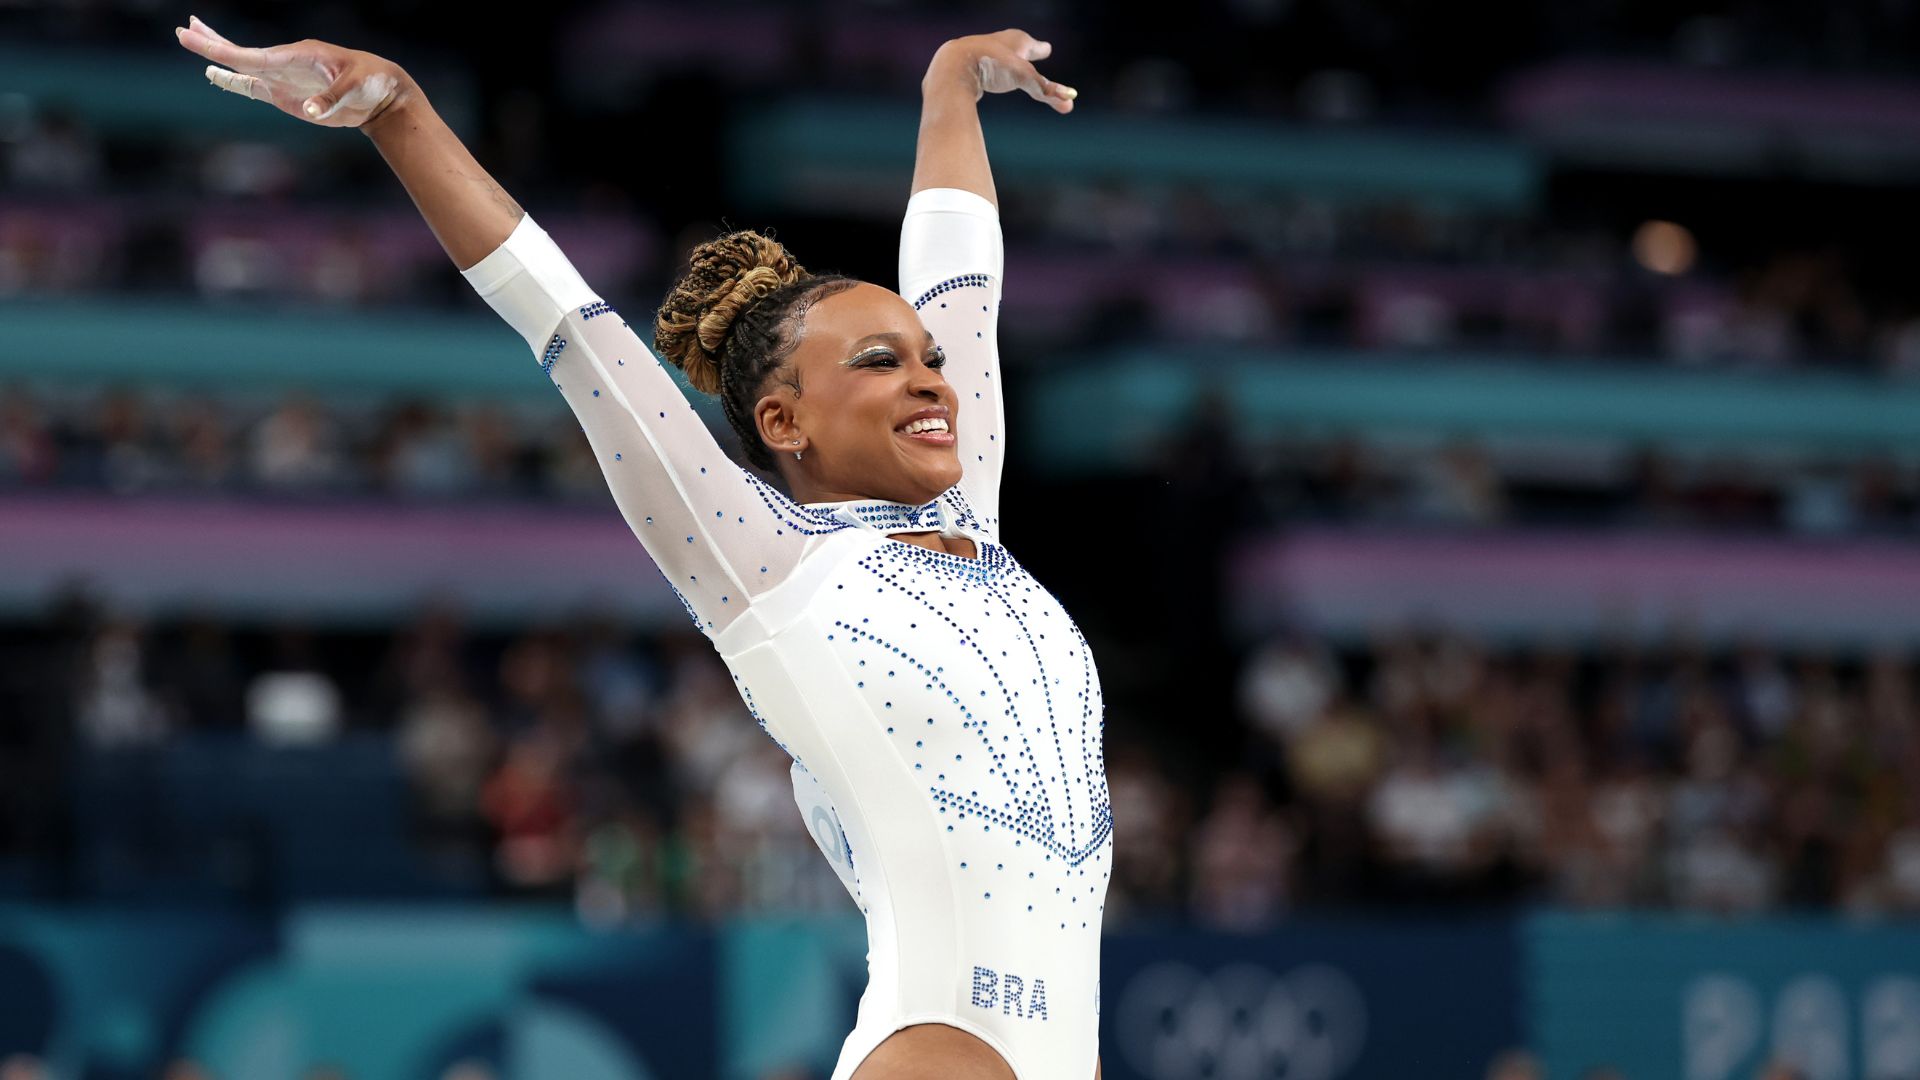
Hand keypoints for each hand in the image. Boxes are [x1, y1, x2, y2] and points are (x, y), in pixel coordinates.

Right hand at [172, 15, 412, 128]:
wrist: (383, 94)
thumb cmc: (371, 81)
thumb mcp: (355, 87)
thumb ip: (331, 98)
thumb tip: (310, 110)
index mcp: (298, 55)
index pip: (253, 55)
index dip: (223, 51)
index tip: (197, 40)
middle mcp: (285, 64)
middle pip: (241, 55)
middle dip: (212, 45)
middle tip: (182, 31)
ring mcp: (284, 79)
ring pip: (244, 68)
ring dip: (218, 57)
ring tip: (191, 40)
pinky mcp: (287, 96)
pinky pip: (255, 88)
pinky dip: (234, 82)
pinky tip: (216, 75)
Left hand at [929, 29, 1076, 113]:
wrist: (953, 65)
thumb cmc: (993, 66)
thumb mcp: (1023, 78)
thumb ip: (1045, 90)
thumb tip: (1069, 101)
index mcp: (1015, 40)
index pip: (1033, 46)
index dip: (1039, 49)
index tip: (1045, 49)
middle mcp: (999, 43)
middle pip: (1016, 49)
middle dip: (1024, 52)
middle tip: (1034, 52)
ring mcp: (981, 52)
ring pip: (996, 58)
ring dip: (1003, 62)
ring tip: (1004, 67)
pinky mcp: (965, 66)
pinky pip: (979, 68)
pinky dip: (986, 72)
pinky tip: (980, 76)